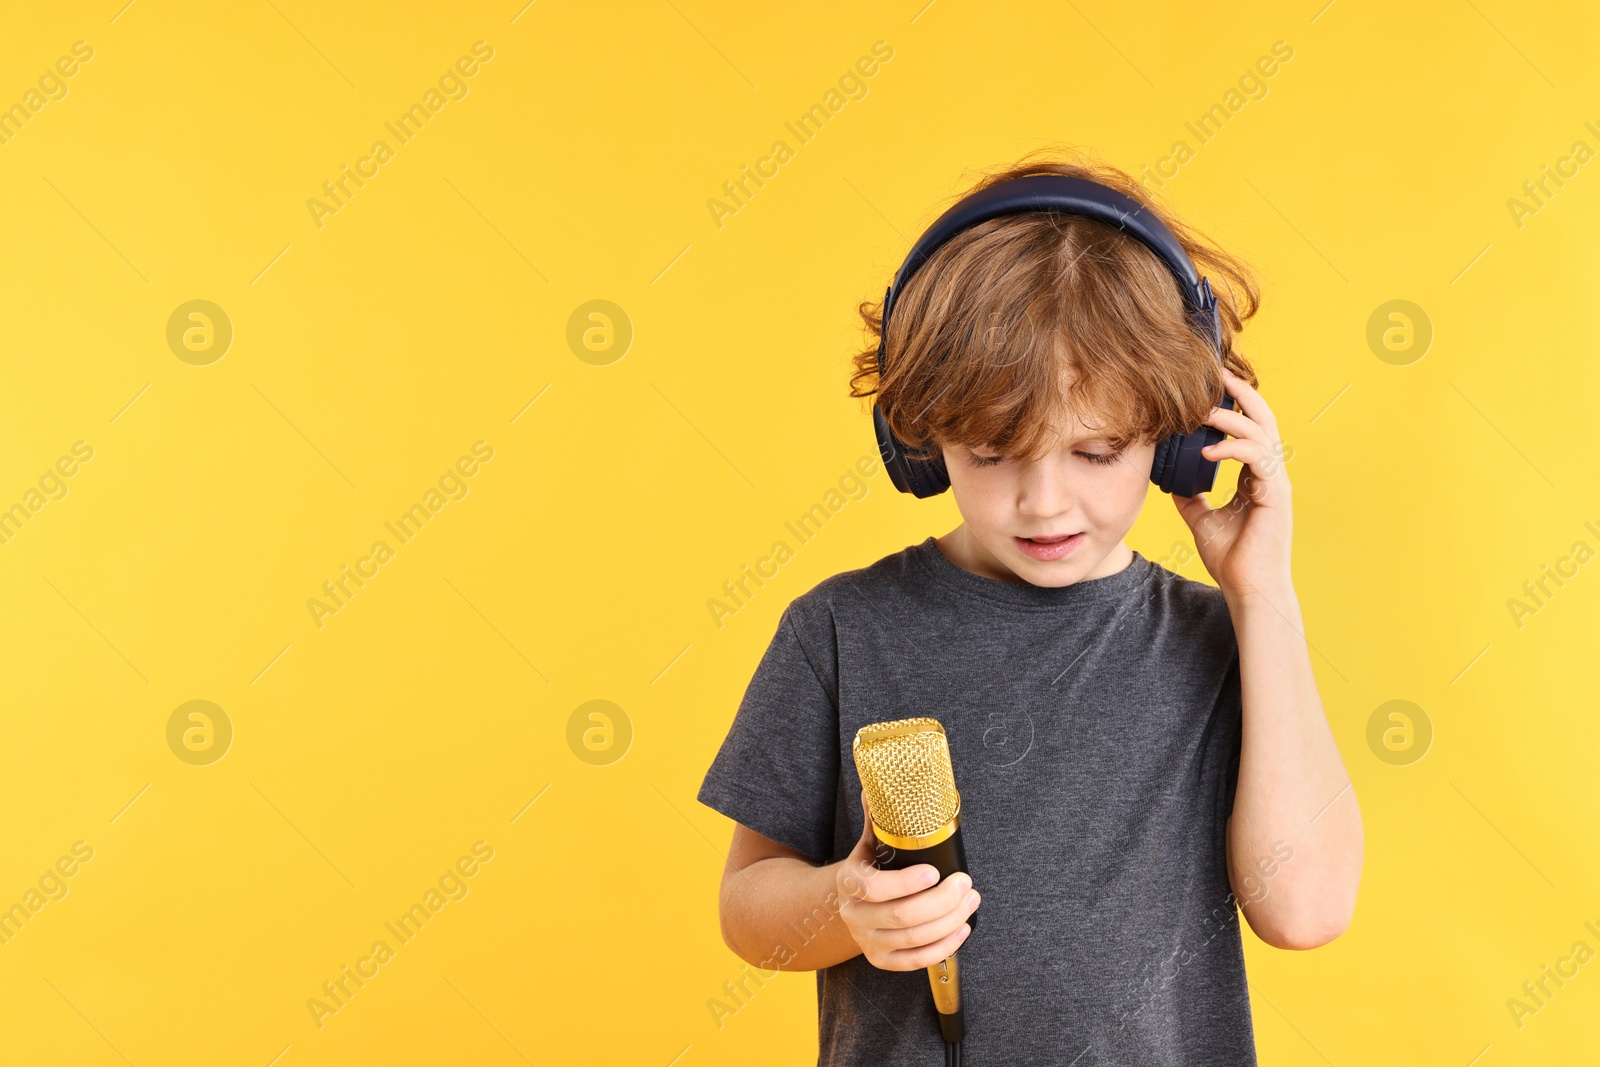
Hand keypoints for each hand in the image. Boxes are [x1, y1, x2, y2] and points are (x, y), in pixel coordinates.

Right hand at [835, 790, 978, 971]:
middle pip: (902, 916)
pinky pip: (917, 961)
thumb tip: (879, 788)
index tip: (936, 872)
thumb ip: (879, 818)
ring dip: (950, 921)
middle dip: (942, 900)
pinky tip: (962, 929)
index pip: (874, 888)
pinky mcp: (883, 961)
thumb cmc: (869, 869)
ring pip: (914, 939)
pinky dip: (944, 947)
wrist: (848, 905)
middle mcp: (854, 915)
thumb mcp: (869, 843)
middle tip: (966, 883)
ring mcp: (868, 941)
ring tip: (970, 900)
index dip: (907, 883)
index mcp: (850, 882)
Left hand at [1171, 367, 1294, 603]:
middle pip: (1263, 420)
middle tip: (1217, 374)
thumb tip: (1168, 480)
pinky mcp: (1275, 496)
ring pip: (1262, 434)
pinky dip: (1232, 449)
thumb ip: (1190, 497)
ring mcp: (1276, 483)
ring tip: (1204, 412)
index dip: (1234, 406)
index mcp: (1256, 478)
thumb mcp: (1201, 520)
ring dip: (1233, 418)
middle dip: (1241, 394)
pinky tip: (1207, 450)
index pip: (1249, 431)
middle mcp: (1270, 475)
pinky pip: (1258, 459)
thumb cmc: (1231, 559)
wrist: (1248, 589)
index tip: (1211, 388)